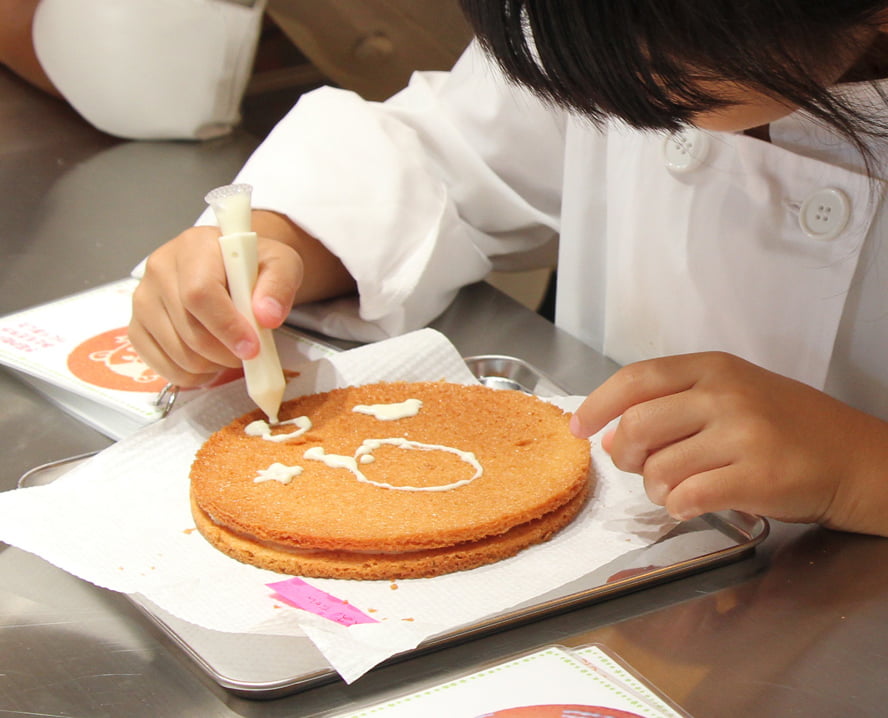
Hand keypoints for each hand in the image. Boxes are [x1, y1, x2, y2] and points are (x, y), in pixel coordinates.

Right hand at [128, 223, 299, 386]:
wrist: (231, 267)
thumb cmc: (254, 266)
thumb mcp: (281, 264)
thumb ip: (279, 285)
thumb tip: (267, 317)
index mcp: (195, 246)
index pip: (200, 293)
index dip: (227, 326)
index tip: (252, 348)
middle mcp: (160, 269)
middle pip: (189, 329)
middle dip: (226, 353)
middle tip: (249, 353)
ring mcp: (143, 300)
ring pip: (178, 353)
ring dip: (212, 365)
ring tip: (230, 351)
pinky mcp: (136, 327)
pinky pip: (162, 365)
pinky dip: (192, 375)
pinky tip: (209, 361)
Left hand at [569, 352, 887, 535]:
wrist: (857, 459)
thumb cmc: (789, 428)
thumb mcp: (733, 394)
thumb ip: (675, 404)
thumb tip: (612, 431)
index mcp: (713, 368)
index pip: (636, 378)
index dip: (598, 403)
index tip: (578, 426)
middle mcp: (725, 395)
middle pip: (638, 425)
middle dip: (622, 454)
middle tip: (633, 465)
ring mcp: (743, 434)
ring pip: (659, 467)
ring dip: (654, 488)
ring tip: (674, 488)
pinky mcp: (758, 477)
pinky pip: (688, 497)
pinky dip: (678, 507)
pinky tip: (691, 503)